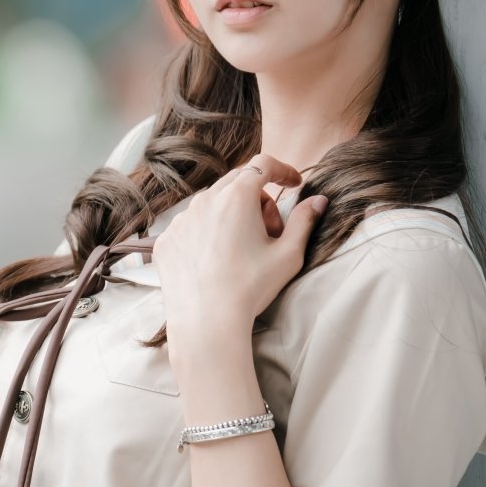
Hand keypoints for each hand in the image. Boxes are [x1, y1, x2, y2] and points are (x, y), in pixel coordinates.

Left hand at [151, 153, 329, 342]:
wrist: (207, 321)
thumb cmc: (251, 287)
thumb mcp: (288, 254)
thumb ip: (305, 221)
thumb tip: (319, 201)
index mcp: (237, 196)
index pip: (263, 164)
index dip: (283, 170)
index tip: (294, 183)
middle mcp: (205, 200)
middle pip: (238, 182)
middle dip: (260, 198)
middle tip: (271, 230)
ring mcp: (181, 219)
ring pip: (212, 204)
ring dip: (231, 215)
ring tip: (243, 250)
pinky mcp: (167, 239)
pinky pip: (191, 225)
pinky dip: (207, 233)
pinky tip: (217, 261)